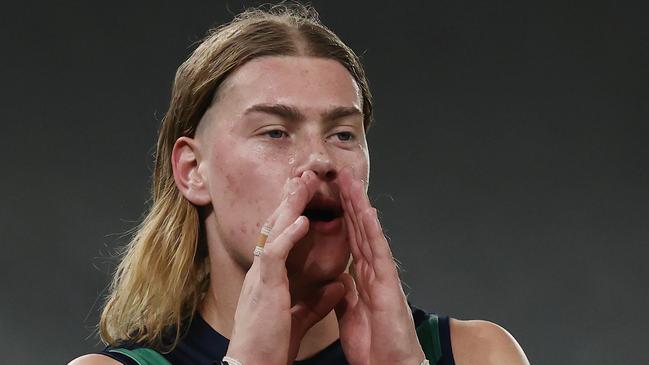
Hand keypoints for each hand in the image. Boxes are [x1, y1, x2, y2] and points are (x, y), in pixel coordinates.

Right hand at [225, 171, 345, 364]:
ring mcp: (260, 278)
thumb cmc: (269, 346)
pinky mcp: (263, 288)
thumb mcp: (299, 318)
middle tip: (304, 177)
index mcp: (269, 278)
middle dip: (291, 201)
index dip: (293, 216)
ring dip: (290, 207)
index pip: (281, 238)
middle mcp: (261, 272)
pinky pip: (275, 255)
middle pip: (276, 226)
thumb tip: (339, 284)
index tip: (307, 198)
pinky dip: (288, 236)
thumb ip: (318, 300)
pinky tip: (302, 221)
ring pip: (274, 232)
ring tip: (304, 184)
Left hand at [335, 167, 425, 364]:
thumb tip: (338, 277)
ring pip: (369, 234)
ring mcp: (383, 275)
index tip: (331, 195)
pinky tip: (368, 211)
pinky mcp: (389, 285)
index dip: (342, 217)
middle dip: (349, 202)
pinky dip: (373, 231)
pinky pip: (379, 253)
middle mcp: (374, 271)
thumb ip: (346, 293)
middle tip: (340, 176)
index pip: (350, 239)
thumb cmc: (375, 344)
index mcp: (363, 278)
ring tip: (350, 181)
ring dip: (360, 206)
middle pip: (359, 229)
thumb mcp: (351, 314)